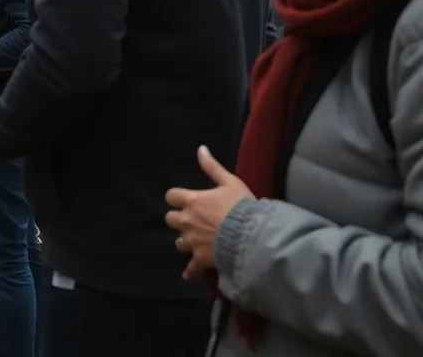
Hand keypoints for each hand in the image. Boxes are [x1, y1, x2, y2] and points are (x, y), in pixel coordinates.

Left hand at [164, 146, 253, 279]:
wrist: (251, 236)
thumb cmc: (241, 207)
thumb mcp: (230, 182)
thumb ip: (212, 167)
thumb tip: (200, 149)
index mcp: (192, 201)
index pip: (171, 196)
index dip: (177, 198)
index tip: (184, 200)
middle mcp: (187, 221)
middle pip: (170, 219)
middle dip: (178, 219)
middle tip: (191, 220)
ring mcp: (192, 241)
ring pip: (179, 242)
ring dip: (185, 240)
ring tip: (195, 241)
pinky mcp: (200, 259)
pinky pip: (190, 268)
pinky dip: (190, 270)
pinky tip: (189, 274)